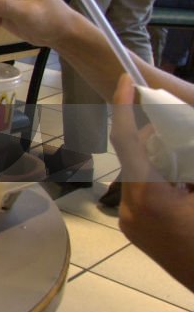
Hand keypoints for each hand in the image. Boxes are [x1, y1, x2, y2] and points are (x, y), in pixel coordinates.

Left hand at [111, 75, 193, 292]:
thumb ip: (189, 161)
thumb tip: (180, 135)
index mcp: (149, 197)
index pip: (128, 141)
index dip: (124, 106)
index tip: (125, 79)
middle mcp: (132, 208)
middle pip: (136, 156)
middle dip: (157, 136)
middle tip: (174, 119)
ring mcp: (131, 222)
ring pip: (141, 174)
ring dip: (163, 160)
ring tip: (184, 154)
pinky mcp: (137, 232)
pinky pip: (144, 193)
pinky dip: (162, 179)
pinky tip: (184, 181)